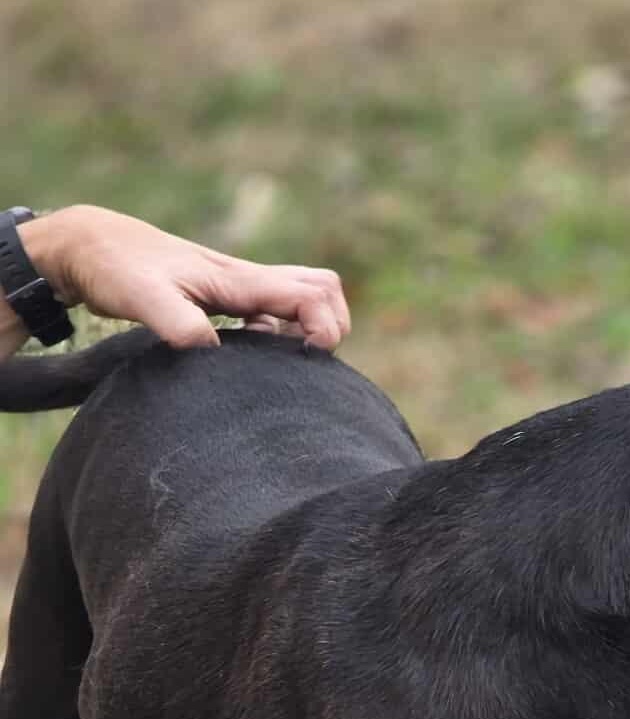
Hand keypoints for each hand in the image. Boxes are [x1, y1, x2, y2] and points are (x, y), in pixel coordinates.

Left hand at [15, 204, 349, 350]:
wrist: (90, 244)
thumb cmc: (117, 268)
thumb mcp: (143, 299)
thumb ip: (180, 325)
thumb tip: (212, 352)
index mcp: (239, 280)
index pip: (313, 294)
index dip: (326, 327)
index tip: (308, 356)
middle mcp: (248, 278)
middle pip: (324, 287)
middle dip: (332, 324)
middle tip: (306, 356)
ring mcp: (241, 285)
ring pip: (306, 295)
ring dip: (311, 325)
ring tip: (280, 355)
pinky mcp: (229, 294)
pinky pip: (279, 306)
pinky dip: (284, 329)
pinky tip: (250, 347)